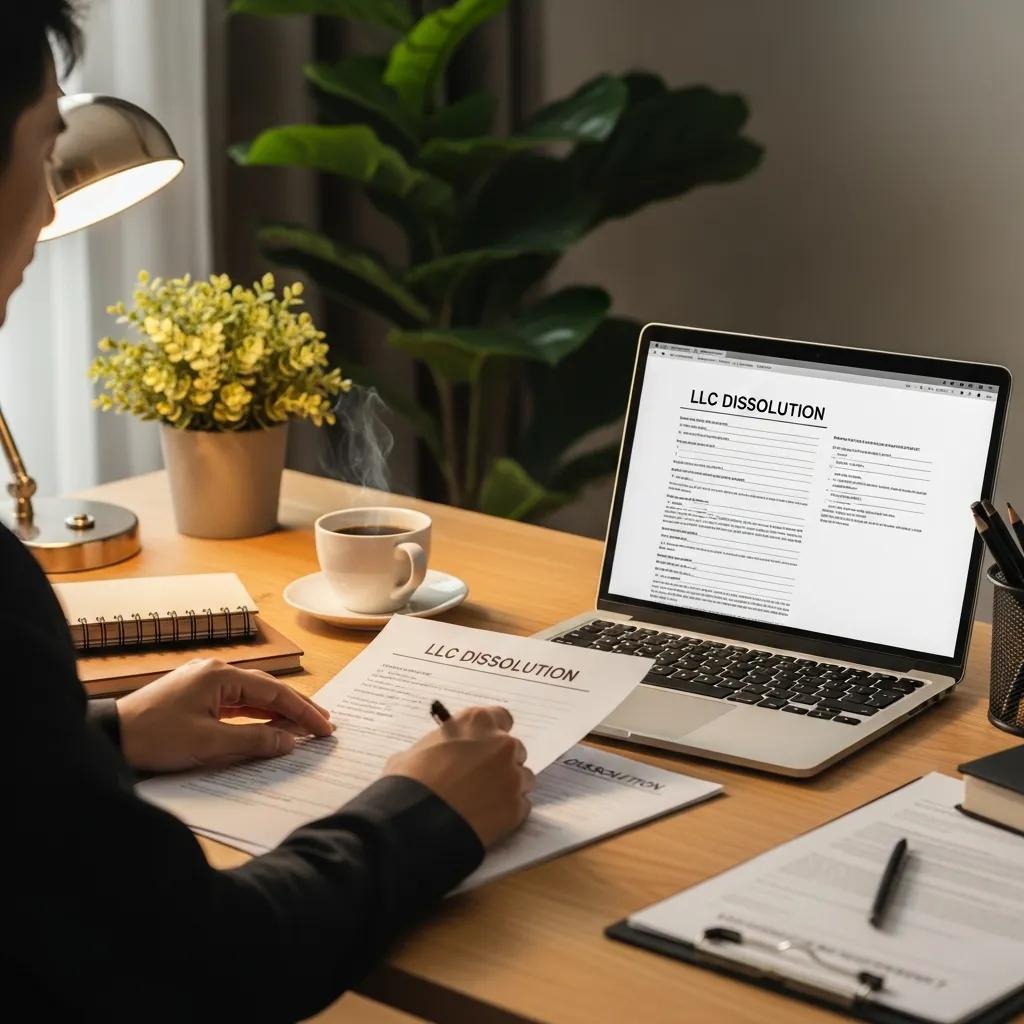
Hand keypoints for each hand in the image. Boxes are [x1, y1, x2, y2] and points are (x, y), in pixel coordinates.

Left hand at [116, 658, 333, 772]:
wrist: (109, 738)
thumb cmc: (155, 738)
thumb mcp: (210, 743)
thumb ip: (255, 739)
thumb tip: (289, 740)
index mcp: (220, 675)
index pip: (275, 692)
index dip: (303, 711)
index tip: (325, 727)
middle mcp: (214, 671)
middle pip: (267, 690)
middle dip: (297, 708)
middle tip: (325, 724)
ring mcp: (204, 682)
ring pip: (252, 697)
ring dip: (278, 713)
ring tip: (305, 726)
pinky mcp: (195, 696)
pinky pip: (235, 704)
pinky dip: (256, 716)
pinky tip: (271, 725)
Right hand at [383, 706, 533, 847]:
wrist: (415, 823)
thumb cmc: (410, 782)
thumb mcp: (418, 750)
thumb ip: (442, 745)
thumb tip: (440, 754)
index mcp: (477, 722)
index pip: (501, 718)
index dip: (492, 734)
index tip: (485, 745)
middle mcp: (501, 744)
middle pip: (514, 749)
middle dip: (501, 762)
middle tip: (481, 779)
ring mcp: (513, 776)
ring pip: (522, 778)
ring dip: (507, 787)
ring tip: (482, 803)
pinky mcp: (517, 808)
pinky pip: (521, 806)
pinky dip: (508, 812)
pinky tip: (486, 819)